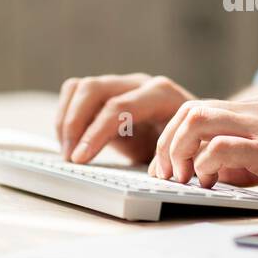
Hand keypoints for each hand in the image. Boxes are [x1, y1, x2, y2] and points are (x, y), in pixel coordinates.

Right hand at [56, 73, 195, 164]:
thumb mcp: (183, 154)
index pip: (119, 107)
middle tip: (71, 158)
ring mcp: (122, 85)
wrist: (193, 132)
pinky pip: (74, 93)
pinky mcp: (107, 93)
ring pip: (79, 88)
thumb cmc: (189, 146)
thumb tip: (152, 174)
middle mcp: (140, 84)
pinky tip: (70, 142)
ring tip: (68, 153)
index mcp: (162, 95)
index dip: (96, 133)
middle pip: (94, 89)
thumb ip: (168, 159)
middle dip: (75, 124)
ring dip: (66, 120)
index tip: (80, 159)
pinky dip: (65, 116)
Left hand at [149, 95, 257, 207]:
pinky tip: (205, 184)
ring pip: (198, 121)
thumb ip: (256, 157)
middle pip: (191, 110)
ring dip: (177, 152)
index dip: (175, 137)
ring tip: (178, 180)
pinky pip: (220, 148)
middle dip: (166, 143)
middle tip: (163, 175)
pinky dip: (201, 165)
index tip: (169, 166)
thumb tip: (221, 175)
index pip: (202, 110)